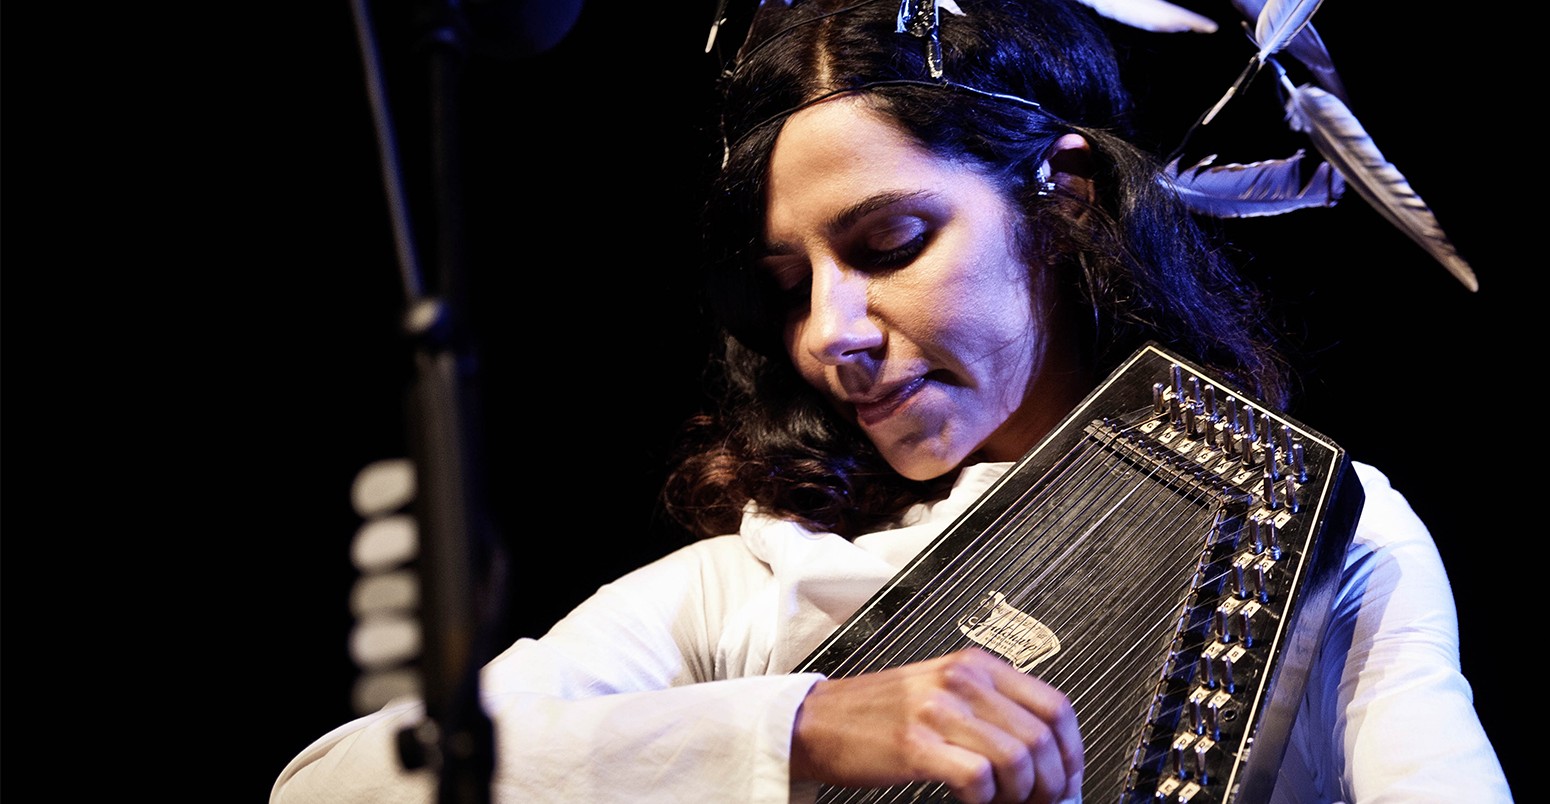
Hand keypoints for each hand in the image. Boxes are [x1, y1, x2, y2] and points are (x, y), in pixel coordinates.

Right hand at [790, 647, 1082, 803]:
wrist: (817, 721)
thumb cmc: (879, 713)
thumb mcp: (943, 692)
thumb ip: (992, 712)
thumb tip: (1046, 756)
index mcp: (976, 665)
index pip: (1056, 706)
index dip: (1073, 752)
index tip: (1068, 780)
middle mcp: (962, 680)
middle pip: (1042, 738)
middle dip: (1052, 784)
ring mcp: (938, 709)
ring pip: (1018, 758)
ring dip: (1021, 796)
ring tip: (1004, 803)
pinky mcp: (916, 743)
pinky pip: (978, 777)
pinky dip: (985, 799)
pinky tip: (971, 799)